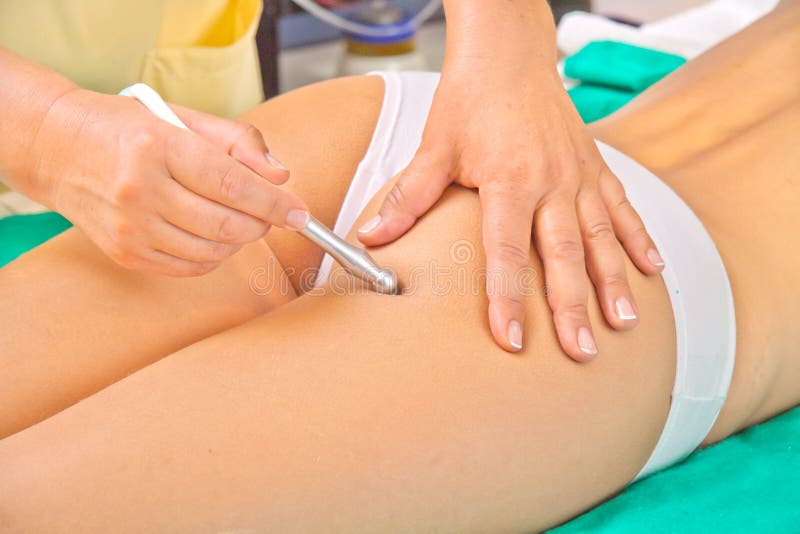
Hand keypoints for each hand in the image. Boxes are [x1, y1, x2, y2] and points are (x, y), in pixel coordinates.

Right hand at [31, 89, 307, 275]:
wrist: (58, 147)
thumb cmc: (128, 128)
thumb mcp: (184, 118)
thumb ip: (239, 143)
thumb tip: (280, 176)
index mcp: (157, 146)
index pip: (231, 185)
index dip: (273, 204)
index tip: (300, 213)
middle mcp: (140, 189)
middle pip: (226, 225)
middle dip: (260, 223)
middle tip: (268, 213)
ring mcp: (129, 227)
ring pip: (212, 252)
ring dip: (239, 241)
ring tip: (236, 219)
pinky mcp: (125, 253)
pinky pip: (190, 267)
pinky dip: (214, 256)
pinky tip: (210, 234)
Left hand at [358, 64, 664, 359]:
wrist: (509, 53)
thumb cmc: (471, 98)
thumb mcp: (435, 146)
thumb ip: (408, 197)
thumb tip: (371, 238)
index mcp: (509, 180)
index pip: (506, 253)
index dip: (506, 300)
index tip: (512, 341)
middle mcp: (552, 181)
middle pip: (564, 255)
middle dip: (572, 307)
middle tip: (581, 352)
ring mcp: (579, 174)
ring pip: (601, 237)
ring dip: (613, 282)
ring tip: (623, 323)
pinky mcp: (596, 165)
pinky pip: (623, 207)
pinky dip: (639, 238)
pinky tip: (652, 269)